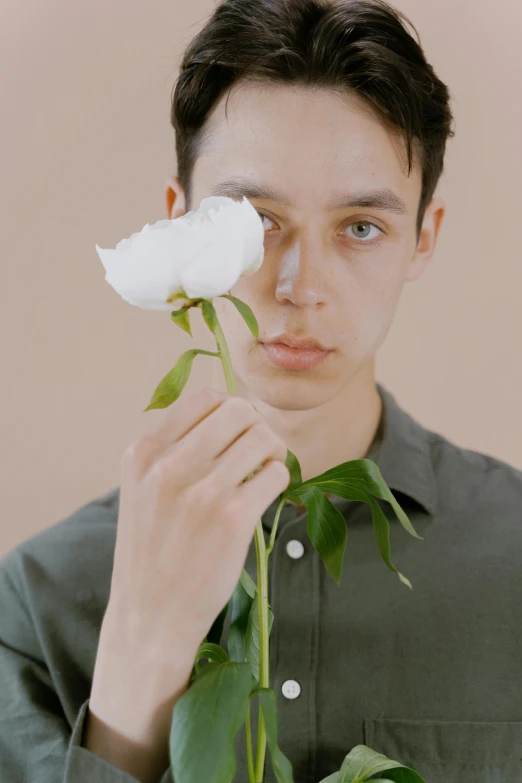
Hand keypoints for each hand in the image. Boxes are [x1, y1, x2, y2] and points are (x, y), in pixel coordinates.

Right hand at [84, 388, 289, 782]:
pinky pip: (277, 473)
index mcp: (143, 452)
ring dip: (273, 454)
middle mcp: (169, 465)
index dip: (231, 412)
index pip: (205, 398)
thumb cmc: (154, 550)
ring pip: (263, 438)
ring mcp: (201, 491)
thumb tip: (232, 408)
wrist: (150, 616)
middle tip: (256, 456)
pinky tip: (265, 499)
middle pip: (239, 411)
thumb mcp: (144, 489)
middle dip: (256, 429)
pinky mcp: (232, 519)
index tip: (235, 438)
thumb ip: (175, 448)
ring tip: (262, 477)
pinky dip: (279, 481)